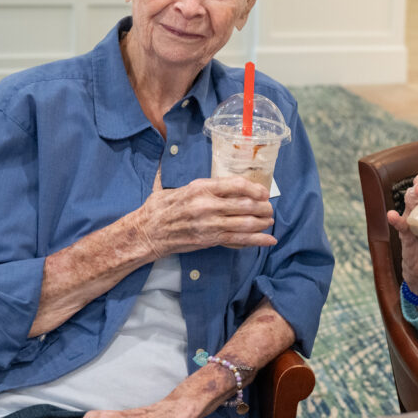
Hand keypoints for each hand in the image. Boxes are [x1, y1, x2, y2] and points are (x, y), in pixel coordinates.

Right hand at [136, 176, 275, 256]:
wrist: (148, 232)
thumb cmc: (160, 207)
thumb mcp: (177, 187)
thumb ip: (200, 184)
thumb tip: (213, 176)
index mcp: (201, 188)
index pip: (236, 184)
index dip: (254, 188)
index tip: (263, 192)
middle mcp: (207, 205)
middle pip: (245, 204)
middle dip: (263, 207)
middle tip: (269, 208)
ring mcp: (210, 224)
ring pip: (246, 223)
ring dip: (262, 223)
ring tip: (270, 222)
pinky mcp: (210, 240)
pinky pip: (238, 240)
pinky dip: (257, 240)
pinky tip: (268, 240)